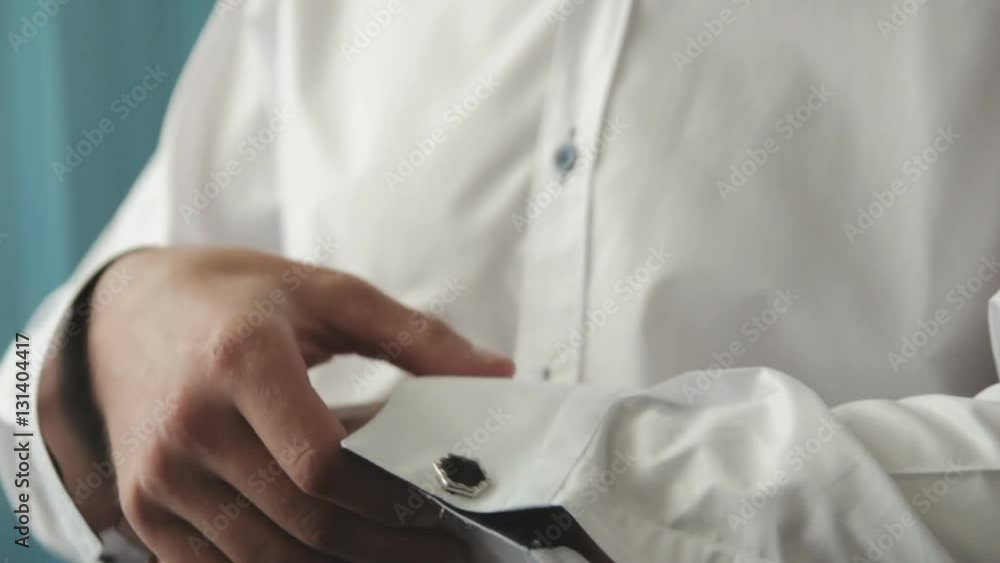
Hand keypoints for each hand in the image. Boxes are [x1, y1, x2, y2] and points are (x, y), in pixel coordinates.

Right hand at [84, 246, 513, 561]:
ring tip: (404, 554)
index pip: (323, 462)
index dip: (391, 498)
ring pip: (266, 556)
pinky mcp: (143, 509)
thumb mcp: (323, 293)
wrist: (120, 318)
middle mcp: (189, 426)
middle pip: (303, 520)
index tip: (446, 508)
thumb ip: (413, 335)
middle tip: (444, 547)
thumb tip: (496, 371)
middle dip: (385, 545)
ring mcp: (159, 476)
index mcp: (240, 360)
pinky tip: (334, 558)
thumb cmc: (233, 298)